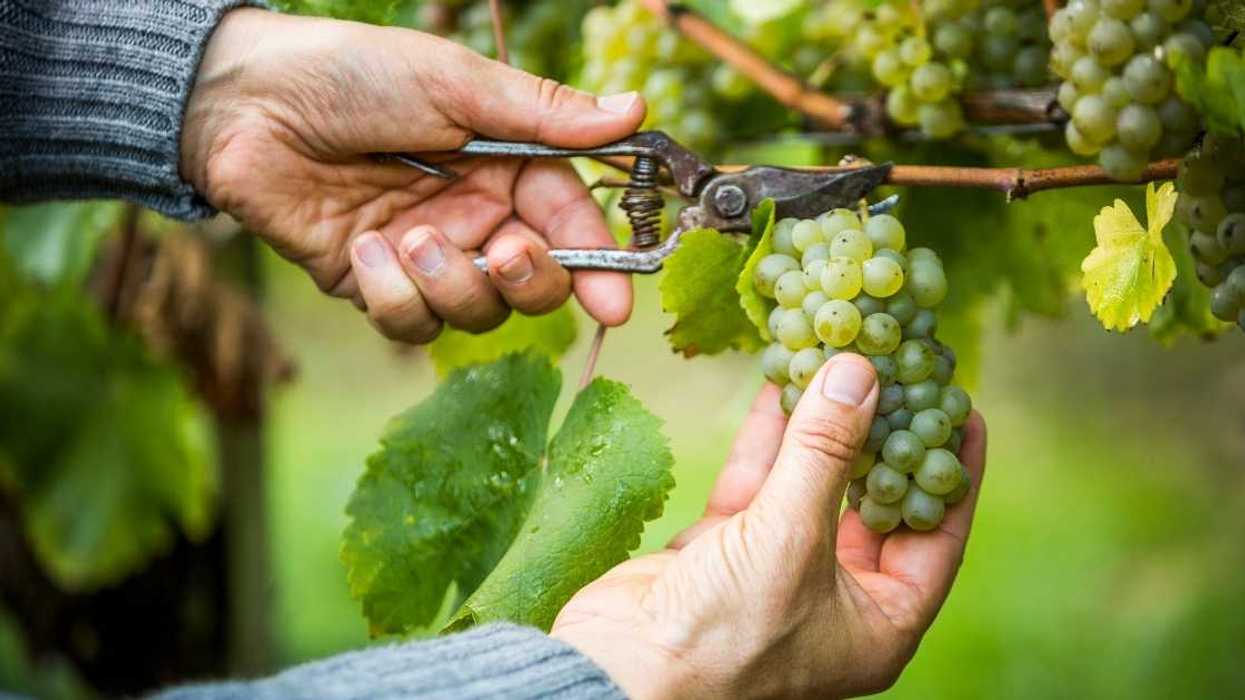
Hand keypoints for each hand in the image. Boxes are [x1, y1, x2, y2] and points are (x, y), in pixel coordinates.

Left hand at [180, 9, 645, 341]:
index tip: (615, 306)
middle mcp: (475, 218)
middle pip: (534, 286)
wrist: (246, 102)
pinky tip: (361, 249)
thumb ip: (545, 114)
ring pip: (475, 313)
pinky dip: (391, 294)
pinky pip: (408, 323)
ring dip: (451, 285)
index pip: (571, 226)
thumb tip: (635, 109)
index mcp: (507, 168)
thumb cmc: (354, 75)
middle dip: (529, 283)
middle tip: (505, 252)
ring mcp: (426, 256)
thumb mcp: (457, 85)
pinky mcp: (375, 285)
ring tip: (407, 237)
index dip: (598, 267)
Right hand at [551, 353, 987, 698]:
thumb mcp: (791, 536)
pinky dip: (766, 438)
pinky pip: (756, 484)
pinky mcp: (723, 551)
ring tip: (838, 361)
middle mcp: (834, 599)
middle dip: (879, 435)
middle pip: (871, 502)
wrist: (620, 671)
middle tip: (898, 372)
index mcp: (879, 621)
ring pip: (809, 484)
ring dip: (818, 426)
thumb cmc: (725, 634)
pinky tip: (779, 384)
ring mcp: (775, 572)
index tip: (960, 407)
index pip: (936, 534)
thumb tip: (859, 373)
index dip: (950, 468)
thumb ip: (826, 450)